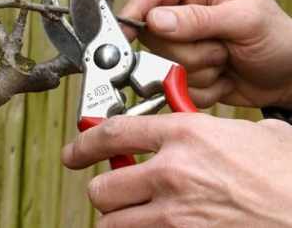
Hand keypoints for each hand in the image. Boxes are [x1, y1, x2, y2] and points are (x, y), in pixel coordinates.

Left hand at [62, 114, 291, 227]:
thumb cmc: (287, 175)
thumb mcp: (249, 135)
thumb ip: (210, 128)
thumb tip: (196, 125)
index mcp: (186, 135)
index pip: (112, 133)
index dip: (84, 143)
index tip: (74, 151)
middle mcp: (172, 173)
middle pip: (102, 187)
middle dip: (105, 190)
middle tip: (116, 190)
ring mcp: (175, 214)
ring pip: (112, 222)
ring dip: (118, 218)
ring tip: (133, 213)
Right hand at [121, 0, 291, 108]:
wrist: (289, 77)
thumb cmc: (278, 38)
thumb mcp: (247, 20)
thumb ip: (200, 18)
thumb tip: (155, 19)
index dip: (135, 12)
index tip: (126, 34)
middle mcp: (181, 9)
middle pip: (152, 35)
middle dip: (187, 50)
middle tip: (221, 47)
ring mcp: (180, 42)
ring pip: (162, 63)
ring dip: (199, 70)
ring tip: (226, 60)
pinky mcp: (180, 70)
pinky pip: (173, 84)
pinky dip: (201, 88)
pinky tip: (222, 76)